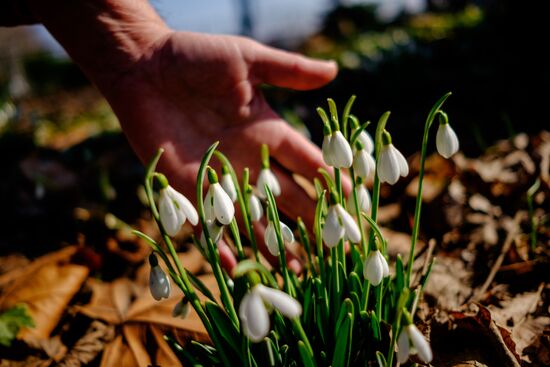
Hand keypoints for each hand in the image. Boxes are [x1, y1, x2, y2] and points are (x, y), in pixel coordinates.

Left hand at [100, 31, 339, 267]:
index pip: (308, 162)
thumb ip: (288, 70)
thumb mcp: (247, 60)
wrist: (143, 69)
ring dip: (275, 244)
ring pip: (256, 218)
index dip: (330, 180)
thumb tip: (334, 70)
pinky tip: (238, 267)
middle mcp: (250, 160)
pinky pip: (210, 222)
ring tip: (297, 272)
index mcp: (268, 131)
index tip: (351, 202)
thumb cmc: (195, 58)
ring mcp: (221, 178)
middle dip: (311, 222)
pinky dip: (223, 244)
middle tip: (334, 250)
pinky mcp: (189, 188)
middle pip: (289, 197)